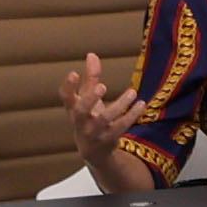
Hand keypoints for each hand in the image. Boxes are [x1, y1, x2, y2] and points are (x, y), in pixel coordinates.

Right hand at [63, 49, 157, 169]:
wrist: (94, 152)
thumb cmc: (89, 118)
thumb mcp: (87, 99)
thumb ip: (91, 78)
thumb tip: (92, 54)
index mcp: (73, 109)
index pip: (65, 98)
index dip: (68, 86)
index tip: (73, 73)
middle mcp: (80, 122)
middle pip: (82, 110)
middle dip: (90, 98)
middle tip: (102, 87)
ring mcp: (94, 132)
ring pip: (105, 119)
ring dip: (120, 105)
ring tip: (132, 92)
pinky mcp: (108, 139)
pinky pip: (121, 127)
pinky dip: (131, 115)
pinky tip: (141, 104)